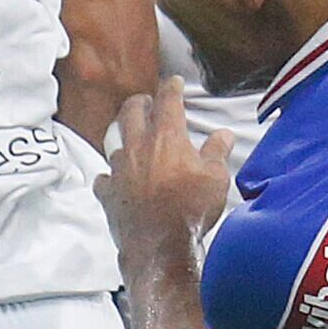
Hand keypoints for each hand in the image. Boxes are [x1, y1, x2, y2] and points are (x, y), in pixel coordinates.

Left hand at [98, 77, 233, 249]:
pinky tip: (113, 177)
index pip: (168, 101)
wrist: (161, 245)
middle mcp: (139, 147)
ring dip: (122, 133)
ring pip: (114, 140)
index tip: (174, 82)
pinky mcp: (108, 193)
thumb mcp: (216, 178)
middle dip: (140, 102)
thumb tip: (223, 135)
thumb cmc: (191, 210)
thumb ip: (217, 152)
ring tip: (130, 133)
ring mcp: (120, 169)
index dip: (172, 88)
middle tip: (147, 101)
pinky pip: (104, 177)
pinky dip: (109, 175)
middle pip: (132, 112)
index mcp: (167, 138)